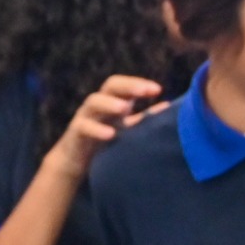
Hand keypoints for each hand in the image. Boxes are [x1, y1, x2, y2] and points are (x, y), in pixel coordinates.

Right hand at [43, 75, 168, 178]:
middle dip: (128, 86)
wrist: (76, 160)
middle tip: (144, 91)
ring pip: (94, 102)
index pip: (126, 85)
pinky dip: (96, 129)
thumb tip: (169, 107)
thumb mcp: (127, 127)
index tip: (158, 90)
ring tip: (124, 108)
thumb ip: (145, 117)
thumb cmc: (105, 140)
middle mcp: (99, 105)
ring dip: (109, 103)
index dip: (140, 84)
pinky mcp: (75, 133)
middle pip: (110, 86)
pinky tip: (111, 135)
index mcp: (113, 101)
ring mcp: (85, 116)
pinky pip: (84, 126)